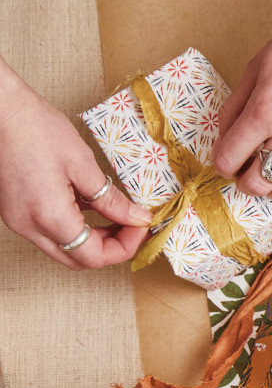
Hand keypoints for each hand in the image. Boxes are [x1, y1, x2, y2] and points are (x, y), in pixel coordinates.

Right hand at [0, 60, 153, 270]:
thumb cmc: (34, 128)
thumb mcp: (82, 164)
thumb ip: (112, 200)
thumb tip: (137, 219)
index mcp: (48, 217)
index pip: (94, 256)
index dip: (125, 246)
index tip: (141, 226)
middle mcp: (28, 226)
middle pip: (78, 260)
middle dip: (110, 248)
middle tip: (132, 226)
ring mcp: (17, 220)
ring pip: (63, 248)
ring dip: (92, 239)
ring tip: (116, 216)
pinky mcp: (14, 210)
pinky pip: (49, 231)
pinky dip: (74, 226)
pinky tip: (91, 205)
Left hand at [213, 0, 271, 201]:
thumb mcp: (255, 67)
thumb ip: (235, 106)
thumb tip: (226, 135)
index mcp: (264, 112)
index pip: (229, 158)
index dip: (220, 163)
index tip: (223, 158)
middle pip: (258, 183)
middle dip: (243, 181)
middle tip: (242, 170)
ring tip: (270, 178)